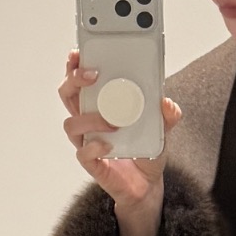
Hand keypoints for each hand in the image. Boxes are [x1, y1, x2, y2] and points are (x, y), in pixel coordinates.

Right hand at [58, 49, 181, 209]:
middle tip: (93, 75)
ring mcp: (87, 141)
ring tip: (113, 122)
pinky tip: (109, 144)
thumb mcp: (163, 128)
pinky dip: (94, 146)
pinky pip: (83, 152)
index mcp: (99, 104)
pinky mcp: (91, 162)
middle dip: (74, 79)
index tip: (80, 51)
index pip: (79, 80)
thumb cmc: (145, 149)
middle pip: (67, 94)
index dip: (74, 64)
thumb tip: (167, 103)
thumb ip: (168, 114)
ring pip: (71, 123)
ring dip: (90, 118)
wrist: (147, 184)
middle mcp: (88, 120)